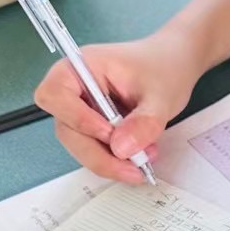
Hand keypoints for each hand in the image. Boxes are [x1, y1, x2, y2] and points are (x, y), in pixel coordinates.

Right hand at [33, 30, 203, 183]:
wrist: (174, 65)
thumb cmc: (164, 67)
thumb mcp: (161, 95)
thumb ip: (143, 122)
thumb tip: (121, 150)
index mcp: (82, 66)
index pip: (55, 94)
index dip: (77, 118)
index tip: (110, 133)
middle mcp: (74, 88)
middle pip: (66, 129)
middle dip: (98, 153)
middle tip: (133, 165)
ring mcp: (81, 109)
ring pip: (78, 145)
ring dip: (108, 161)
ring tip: (143, 160)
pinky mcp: (92, 126)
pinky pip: (93, 149)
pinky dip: (114, 160)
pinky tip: (139, 156)